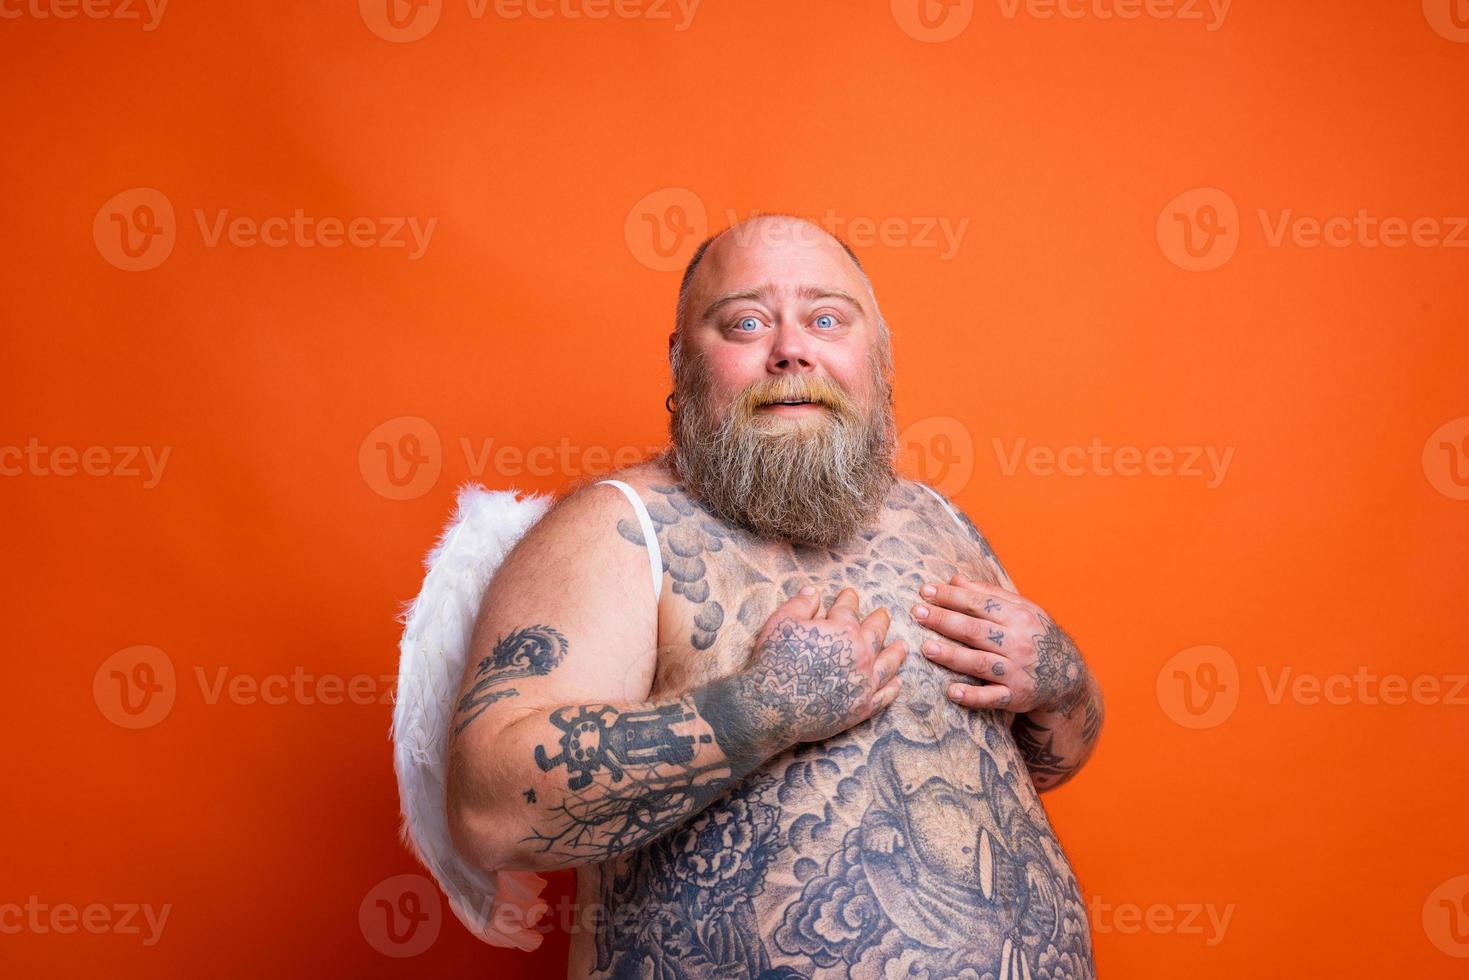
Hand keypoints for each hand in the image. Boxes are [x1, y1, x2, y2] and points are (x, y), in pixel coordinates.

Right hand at [740, 585, 907, 744]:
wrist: (773, 707)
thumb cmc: (774, 660)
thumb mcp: (782, 622)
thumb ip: (801, 603)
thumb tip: (814, 591)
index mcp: (843, 629)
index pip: (849, 608)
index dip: (849, 598)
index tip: (850, 594)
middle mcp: (861, 653)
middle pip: (877, 632)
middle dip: (880, 620)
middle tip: (883, 613)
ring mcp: (864, 682)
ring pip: (889, 663)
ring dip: (896, 652)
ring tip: (902, 646)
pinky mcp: (862, 707)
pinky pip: (885, 696)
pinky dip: (893, 688)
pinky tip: (897, 682)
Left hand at [911, 573, 1086, 713]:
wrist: (1067, 676)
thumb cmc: (1034, 635)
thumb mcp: (1021, 610)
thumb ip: (988, 595)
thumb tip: (955, 579)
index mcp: (1019, 618)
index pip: (980, 604)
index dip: (951, 597)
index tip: (925, 591)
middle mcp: (1018, 644)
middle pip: (975, 631)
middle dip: (944, 620)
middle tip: (917, 612)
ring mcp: (1017, 672)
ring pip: (980, 663)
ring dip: (953, 656)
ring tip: (927, 648)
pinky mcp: (1015, 697)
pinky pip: (992, 698)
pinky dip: (973, 697)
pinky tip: (951, 692)